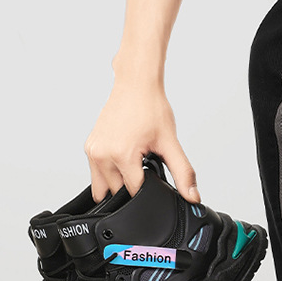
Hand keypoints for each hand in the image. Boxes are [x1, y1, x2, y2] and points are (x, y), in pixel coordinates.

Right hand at [84, 77, 199, 202]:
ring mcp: (93, 151)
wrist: (135, 85)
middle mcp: (101, 154)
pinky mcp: (89, 148)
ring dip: (120, 183)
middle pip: (118, 192)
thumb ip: (183, 173)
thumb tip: (192, 196)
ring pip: (104, 188)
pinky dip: (111, 173)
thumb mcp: (170, 143)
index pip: (135, 192)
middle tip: (146, 162)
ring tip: (134, 160)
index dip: (150, 189)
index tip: (156, 172)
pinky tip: (124, 157)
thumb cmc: (151, 107)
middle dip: (134, 186)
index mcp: (121, 155)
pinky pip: (98, 174)